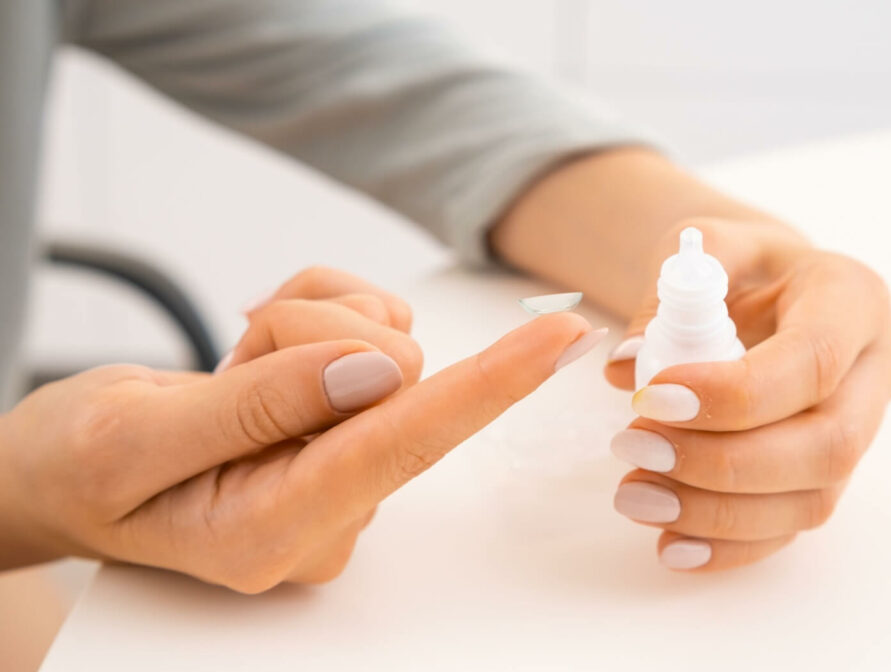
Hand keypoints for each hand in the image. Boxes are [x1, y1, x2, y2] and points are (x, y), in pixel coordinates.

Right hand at [0, 267, 603, 590]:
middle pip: (388, 371)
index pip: (403, 446)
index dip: (488, 386)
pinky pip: (371, 328)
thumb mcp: (132, 436)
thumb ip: (256, 406)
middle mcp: (332, 511)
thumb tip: (375, 369)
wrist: (64, 470)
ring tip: (231, 368)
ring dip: (297, 325)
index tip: (559, 339)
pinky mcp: (350, 430)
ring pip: (380, 341)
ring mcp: (345, 471)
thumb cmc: (79, 465)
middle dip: (305, 331)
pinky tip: (260, 353)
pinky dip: (313, 313)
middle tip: (231, 357)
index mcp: (274, 530)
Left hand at [605, 217, 890, 570]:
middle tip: (632, 446)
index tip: (652, 398)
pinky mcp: (829, 473)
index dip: (736, 394)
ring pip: (813, 498)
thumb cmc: (735, 265)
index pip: (813, 360)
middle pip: (828, 444)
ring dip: (716, 512)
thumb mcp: (700, 247)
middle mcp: (875, 370)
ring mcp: (861, 430)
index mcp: (853, 298)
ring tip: (633, 493)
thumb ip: (667, 297)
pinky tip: (670, 544)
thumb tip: (629, 366)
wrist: (765, 291)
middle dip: (724, 461)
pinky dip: (729, 545)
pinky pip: (792, 526)